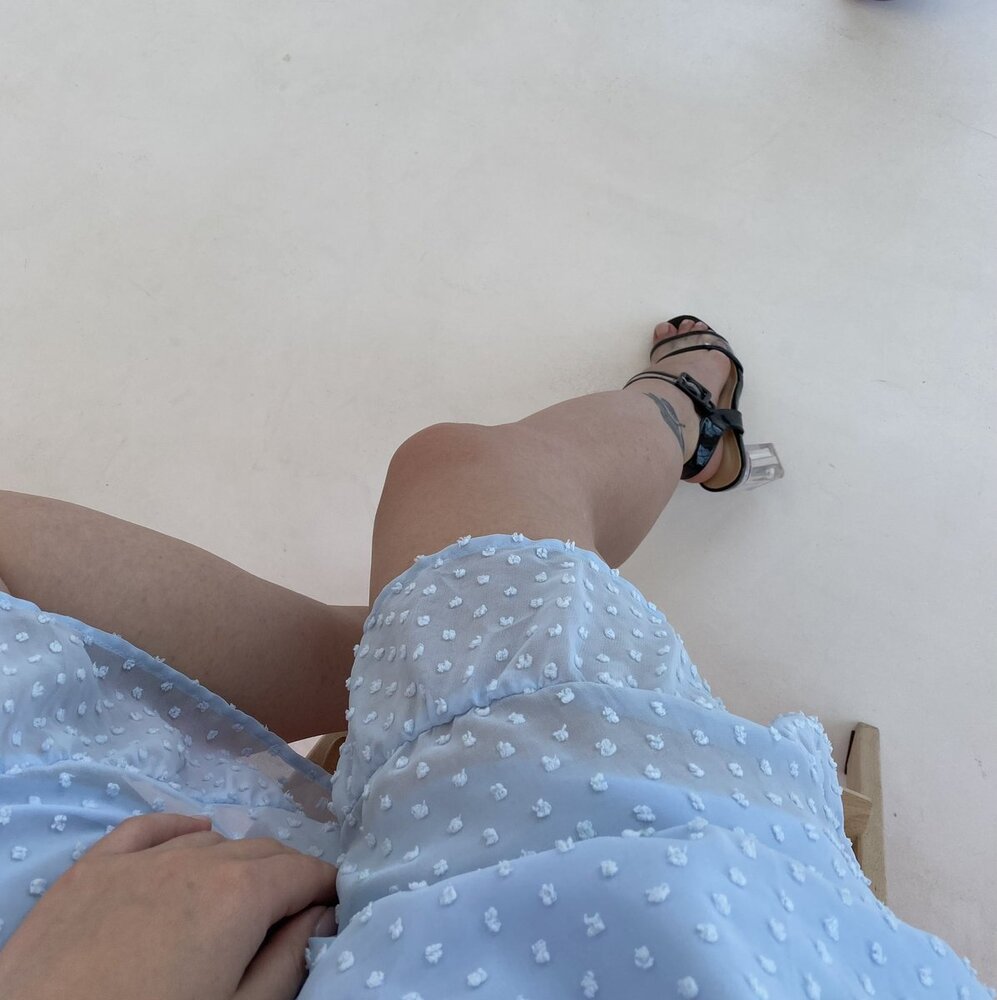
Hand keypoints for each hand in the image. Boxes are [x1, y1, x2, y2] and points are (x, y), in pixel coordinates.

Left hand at [0, 813, 337, 999]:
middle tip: (295, 910)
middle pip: (262, 851)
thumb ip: (288, 963)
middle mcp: (196, 860)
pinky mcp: (89, 870)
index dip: (328, 886)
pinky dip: (180, 828)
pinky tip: (194, 835)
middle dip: (288, 874)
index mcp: (240, 896)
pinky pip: (148, 828)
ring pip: (210, 841)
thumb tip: (319, 914)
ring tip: (244, 894)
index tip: (337, 905)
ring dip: (238, 861)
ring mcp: (138, 860)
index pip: (305, 872)